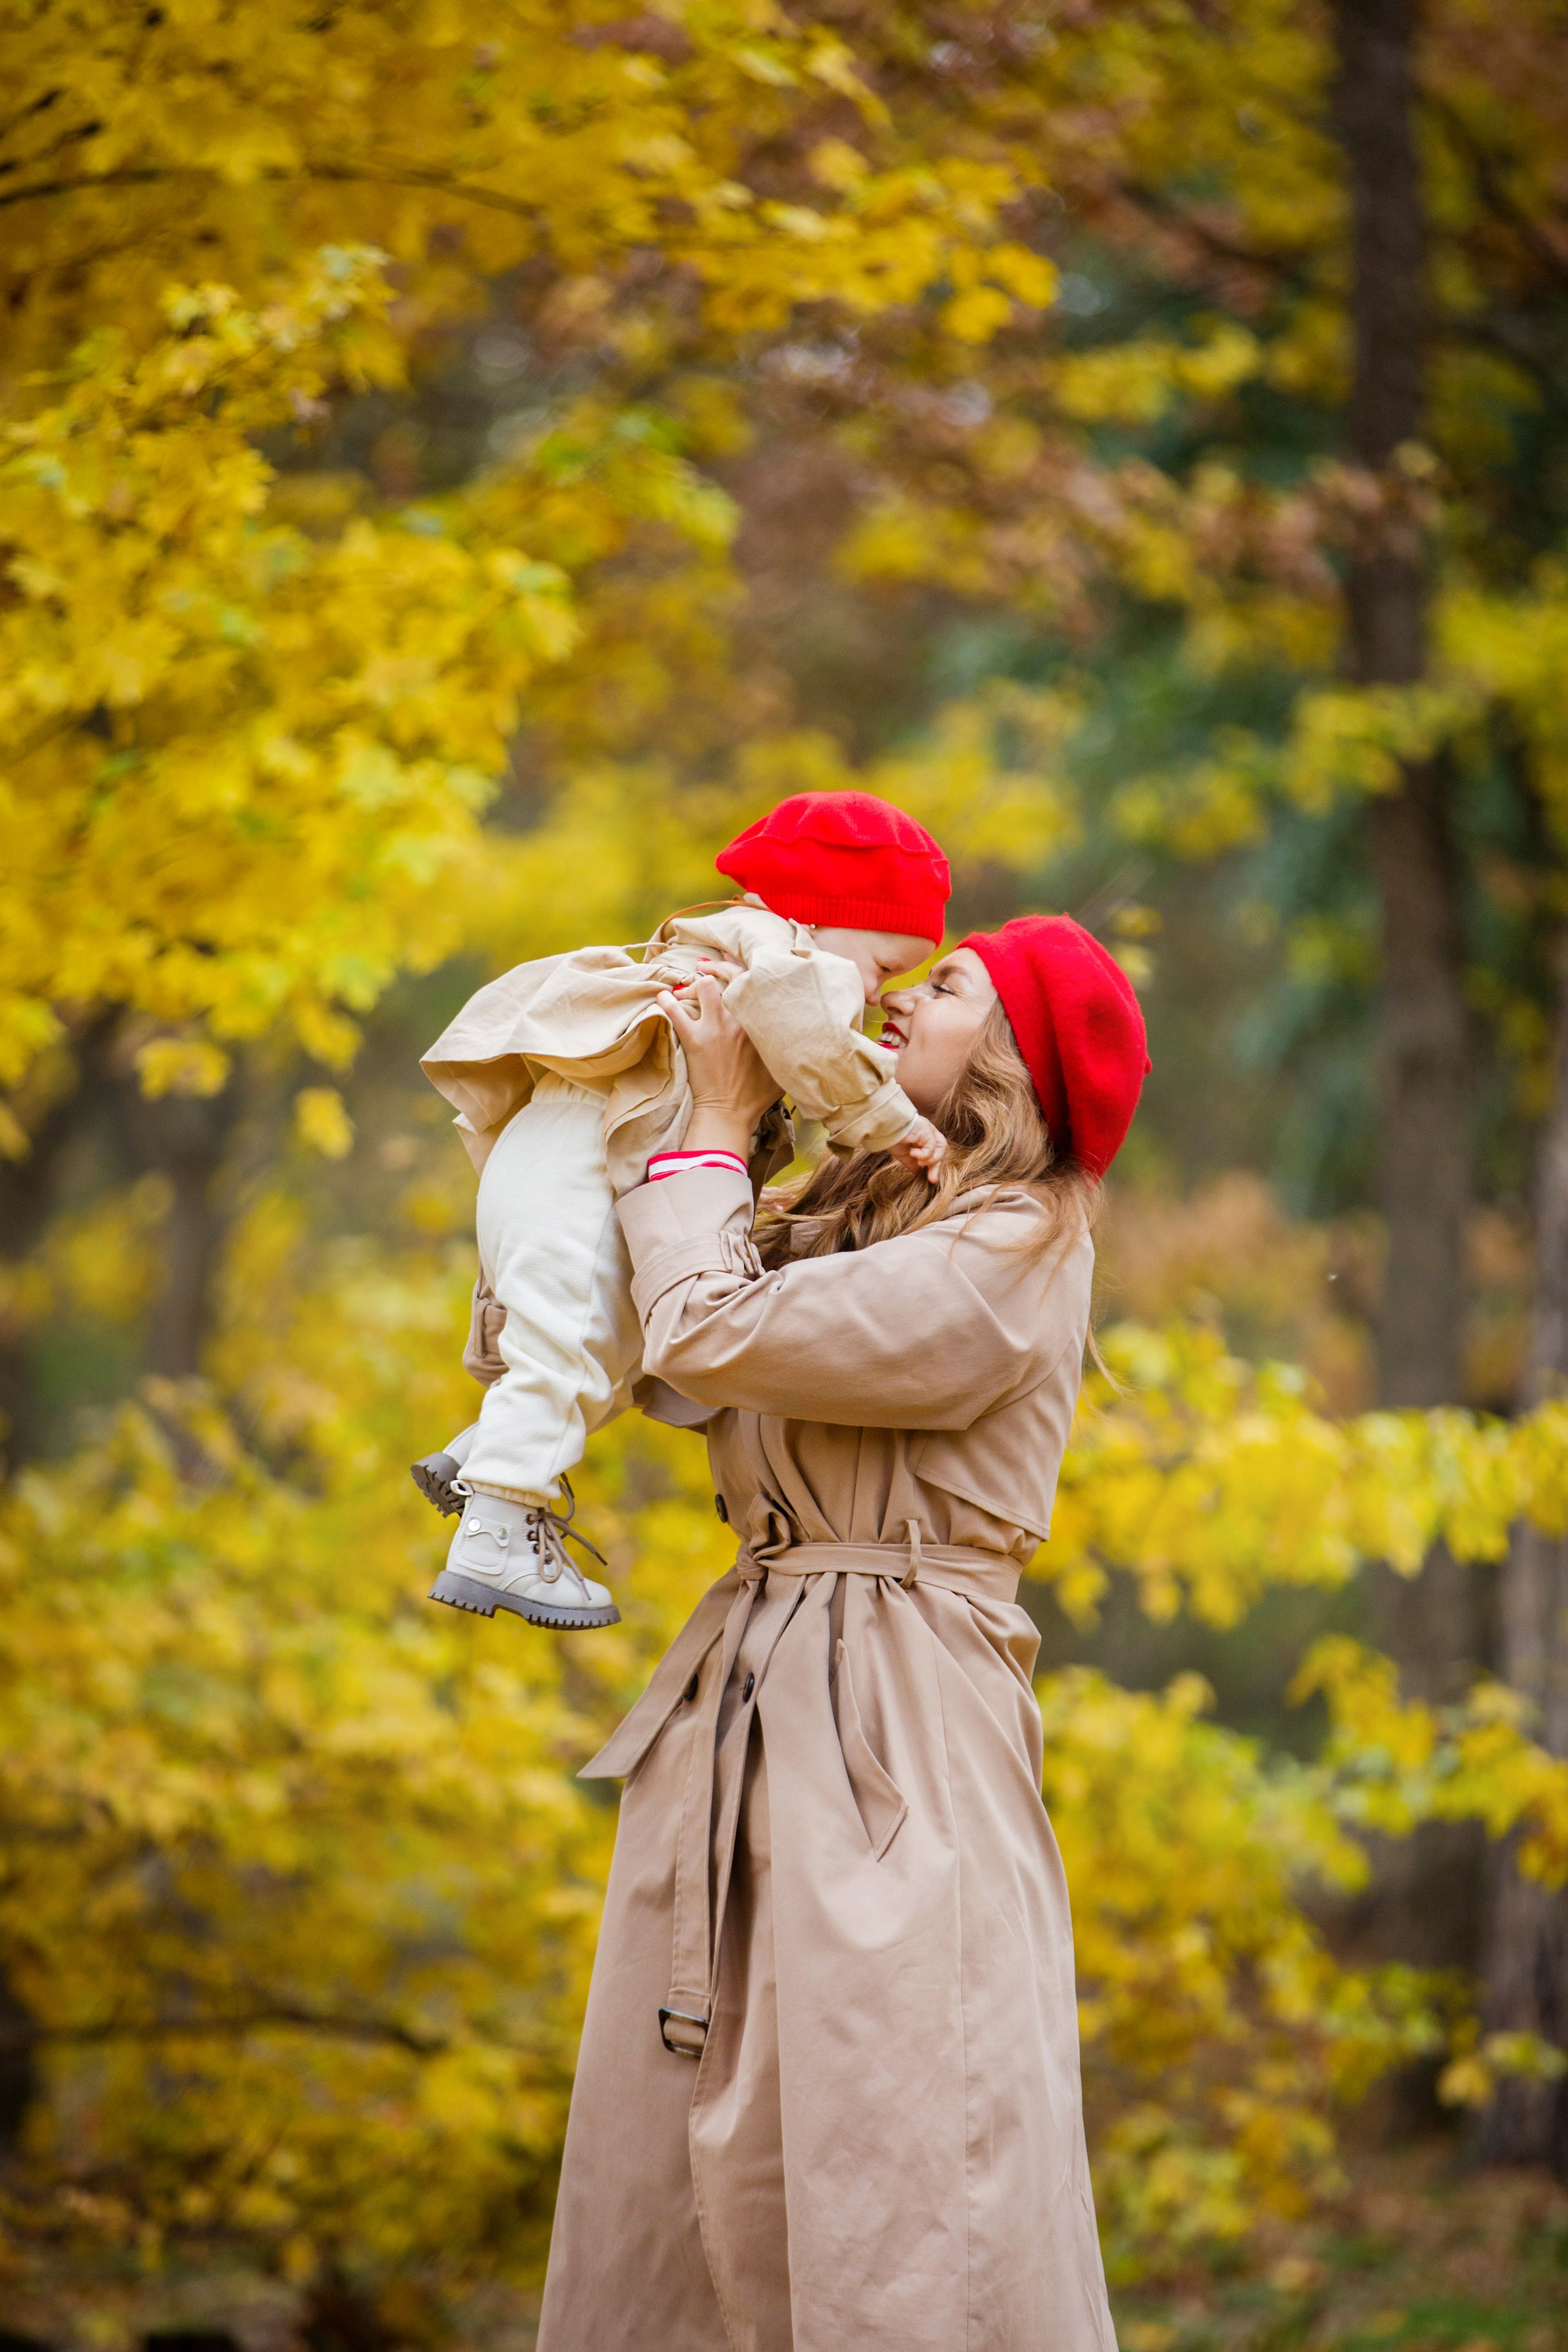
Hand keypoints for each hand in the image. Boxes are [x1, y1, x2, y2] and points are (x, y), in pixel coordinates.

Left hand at [658, 973, 781, 1159]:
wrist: (731, 1113)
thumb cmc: (757, 1094)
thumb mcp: (782, 1067)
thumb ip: (787, 1044)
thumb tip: (799, 1031)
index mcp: (762, 1023)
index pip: (755, 983)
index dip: (744, 967)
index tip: (734, 961)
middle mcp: (740, 1020)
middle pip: (730, 978)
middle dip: (716, 966)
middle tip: (705, 965)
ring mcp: (716, 1028)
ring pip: (704, 987)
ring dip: (693, 985)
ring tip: (684, 988)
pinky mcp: (694, 1039)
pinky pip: (676, 1011)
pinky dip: (667, 1001)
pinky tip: (662, 997)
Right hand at [887, 1114, 946, 1184]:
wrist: (883, 1127)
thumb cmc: (891, 1137)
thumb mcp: (903, 1154)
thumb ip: (912, 1163)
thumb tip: (918, 1173)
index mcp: (924, 1136)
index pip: (935, 1152)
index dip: (934, 1166)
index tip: (931, 1179)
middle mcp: (928, 1131)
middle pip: (941, 1149)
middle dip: (937, 1166)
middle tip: (931, 1179)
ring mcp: (928, 1129)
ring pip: (941, 1147)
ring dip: (931, 1160)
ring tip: (919, 1163)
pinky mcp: (926, 1129)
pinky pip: (931, 1146)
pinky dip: (923, 1154)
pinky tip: (912, 1153)